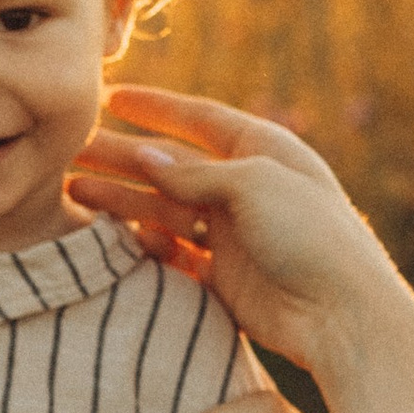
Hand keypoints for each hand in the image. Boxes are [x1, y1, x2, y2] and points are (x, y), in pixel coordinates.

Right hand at [70, 85, 407, 373]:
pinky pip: (175, 255)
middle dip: (122, 157)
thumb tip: (145, 157)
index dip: (155, 107)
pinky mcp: (225, 278)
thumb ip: (195, 173)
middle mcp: (246, 188)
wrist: (341, 316)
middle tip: (72, 152)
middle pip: (172, 166)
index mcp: (263, 151)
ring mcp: (234, 234)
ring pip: (166, 210)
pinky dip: (144, 246)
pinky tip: (111, 239)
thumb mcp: (252, 186)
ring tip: (74, 192)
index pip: (200, 119)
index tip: (111, 96)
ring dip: (122, 200)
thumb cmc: (310, 236)